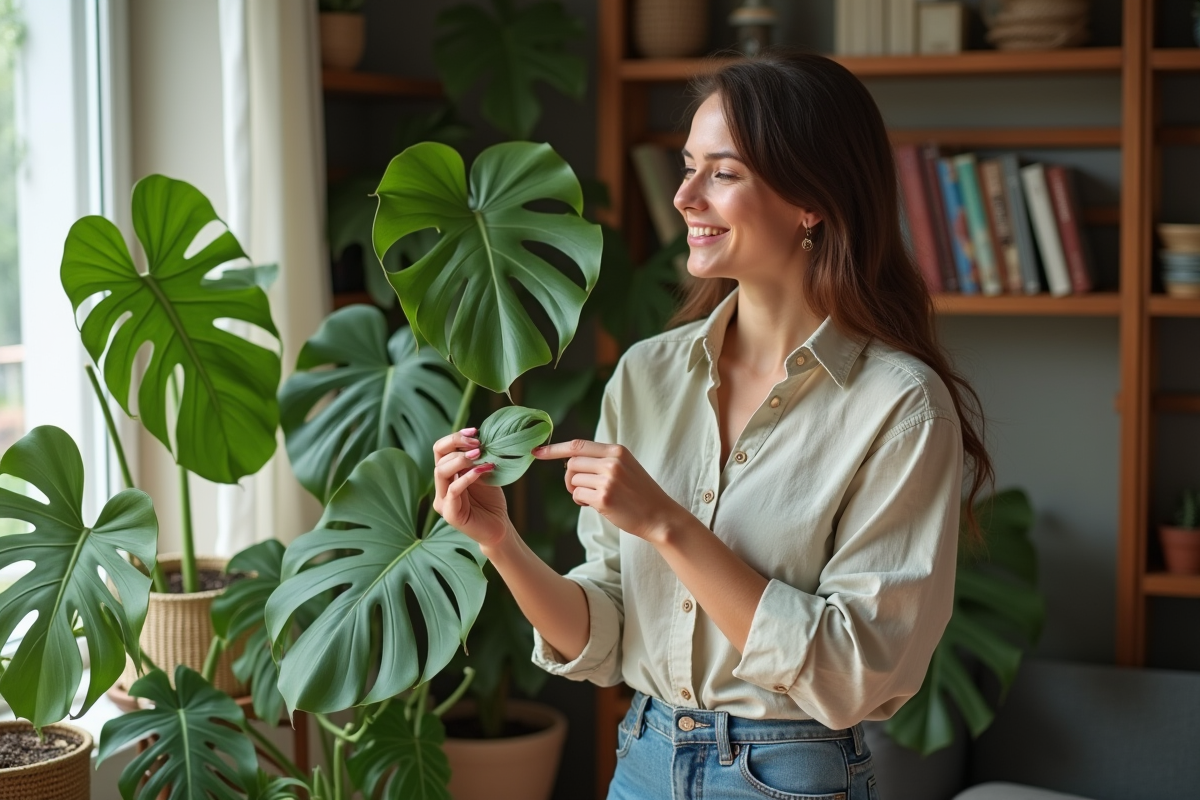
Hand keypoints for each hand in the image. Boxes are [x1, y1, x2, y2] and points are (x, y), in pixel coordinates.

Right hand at [432, 427, 511, 549]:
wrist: (499, 527)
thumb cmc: (491, 500)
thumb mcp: (484, 473)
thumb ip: (477, 459)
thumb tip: (478, 436)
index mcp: (447, 476)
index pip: (440, 450)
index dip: (454, 437)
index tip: (474, 431)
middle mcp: (441, 487)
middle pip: (438, 457)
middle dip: (458, 445)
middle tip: (479, 444)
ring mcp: (443, 501)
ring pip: (440, 472)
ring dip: (460, 459)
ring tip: (480, 455)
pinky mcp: (450, 514)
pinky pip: (453, 491)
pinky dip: (467, 478)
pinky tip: (482, 470)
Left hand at [532, 439, 684, 542]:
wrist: (660, 516)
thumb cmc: (640, 493)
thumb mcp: (625, 467)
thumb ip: (601, 460)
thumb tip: (569, 461)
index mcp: (617, 450)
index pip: (578, 445)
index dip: (554, 448)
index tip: (536, 452)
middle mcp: (611, 462)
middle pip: (571, 464)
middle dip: (570, 478)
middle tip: (581, 489)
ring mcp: (608, 479)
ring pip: (573, 480)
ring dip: (577, 491)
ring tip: (595, 498)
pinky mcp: (604, 498)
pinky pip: (577, 496)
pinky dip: (582, 502)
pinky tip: (597, 505)